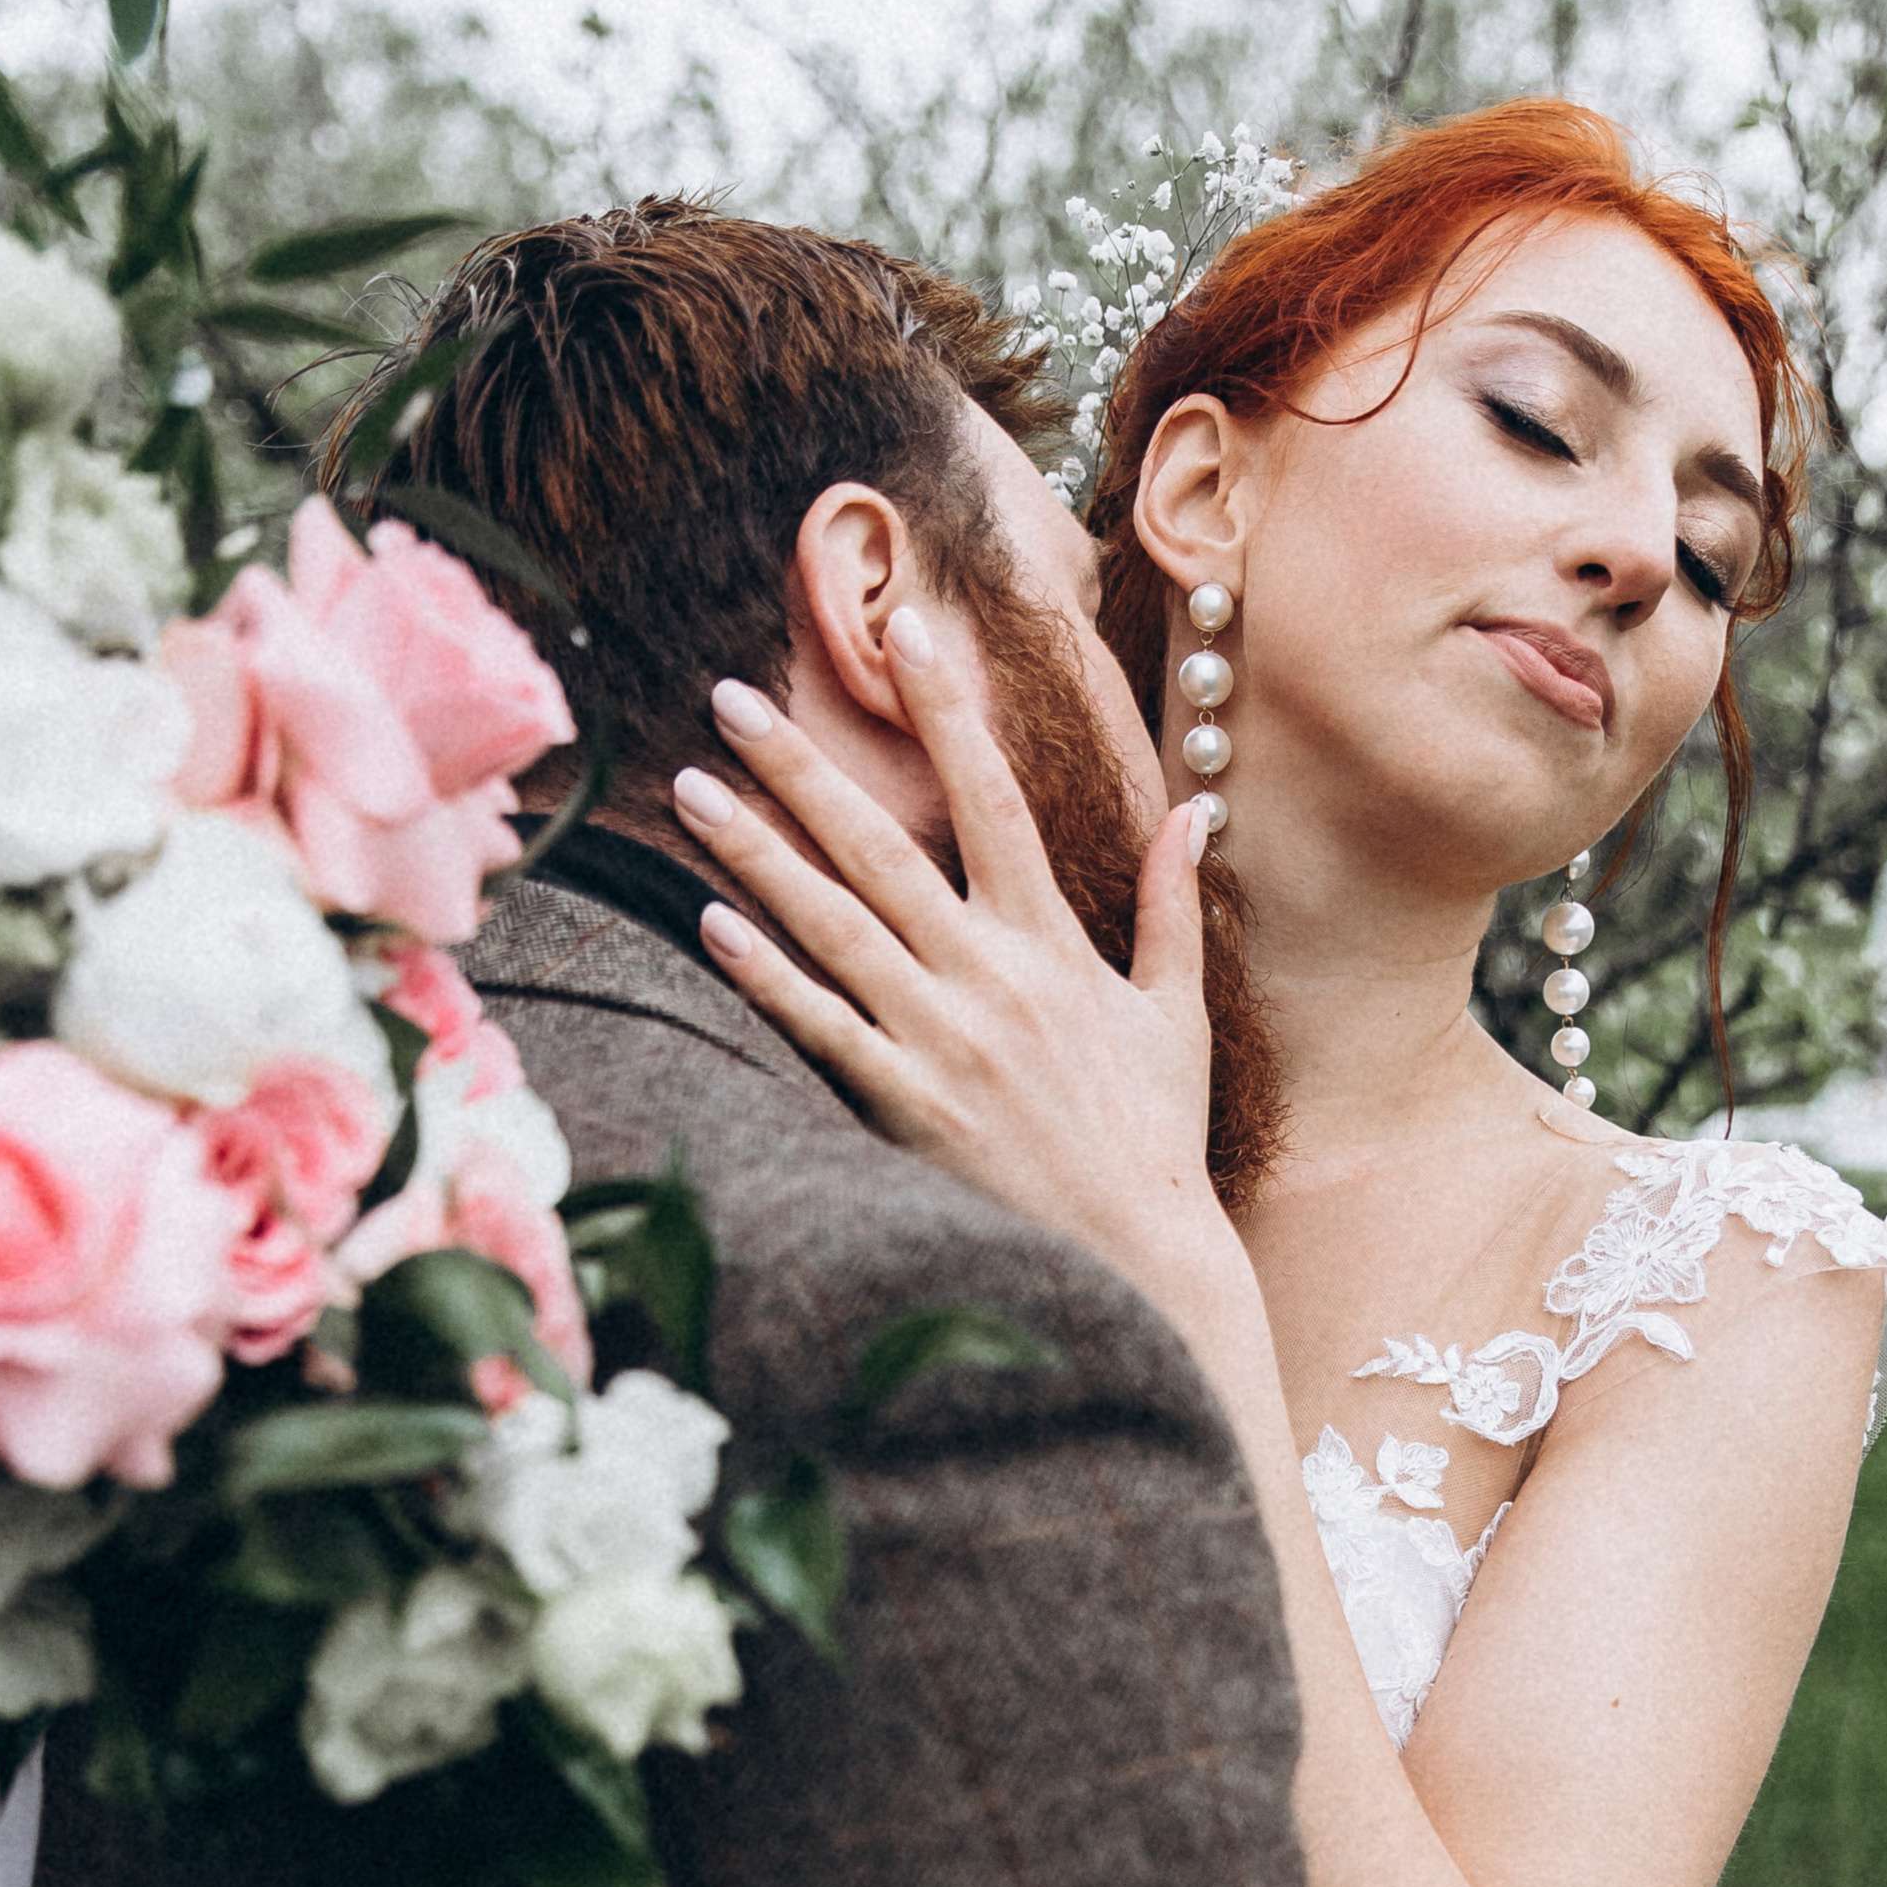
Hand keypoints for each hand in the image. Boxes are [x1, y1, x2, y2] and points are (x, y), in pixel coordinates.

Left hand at [671, 615, 1235, 1308]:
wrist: (1144, 1257)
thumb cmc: (1153, 1138)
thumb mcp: (1177, 1013)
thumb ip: (1170, 906)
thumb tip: (1193, 811)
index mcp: (1052, 942)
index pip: (993, 796)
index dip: (949, 709)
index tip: (907, 630)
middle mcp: (989, 976)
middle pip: (882, 844)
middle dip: (801, 766)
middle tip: (730, 697)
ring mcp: (942, 1039)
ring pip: (834, 923)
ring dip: (756, 851)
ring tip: (692, 789)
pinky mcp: (907, 1105)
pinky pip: (822, 1027)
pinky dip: (766, 975)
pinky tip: (709, 923)